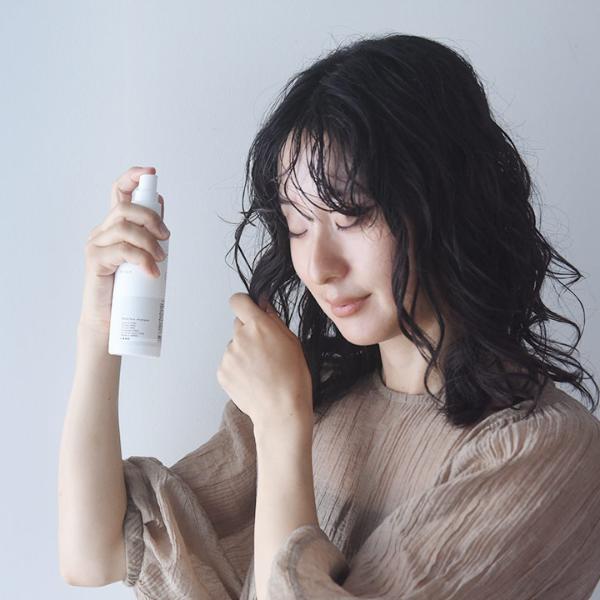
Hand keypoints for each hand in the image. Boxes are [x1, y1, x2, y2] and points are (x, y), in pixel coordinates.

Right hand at [79, 166, 170, 335]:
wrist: (111, 320)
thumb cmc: (129, 288)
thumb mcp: (145, 254)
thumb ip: (150, 232)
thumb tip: (160, 202)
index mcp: (115, 226)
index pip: (120, 192)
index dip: (133, 178)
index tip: (151, 173)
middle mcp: (103, 231)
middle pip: (126, 208)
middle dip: (152, 218)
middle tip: (165, 238)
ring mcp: (96, 244)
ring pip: (126, 228)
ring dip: (150, 243)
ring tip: (159, 261)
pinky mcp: (95, 260)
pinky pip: (122, 249)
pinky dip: (142, 259)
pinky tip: (151, 271)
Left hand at [216, 292, 312, 431]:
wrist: (281, 411)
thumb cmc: (293, 378)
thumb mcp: (293, 342)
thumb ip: (274, 320)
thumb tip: (263, 305)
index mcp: (259, 326)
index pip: (238, 301)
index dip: (243, 304)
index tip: (249, 311)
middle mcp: (240, 337)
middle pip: (238, 325)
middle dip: (249, 333)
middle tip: (265, 351)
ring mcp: (228, 355)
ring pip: (234, 346)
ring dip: (244, 353)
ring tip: (261, 371)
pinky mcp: (222, 371)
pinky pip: (229, 362)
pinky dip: (238, 368)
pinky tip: (253, 379)